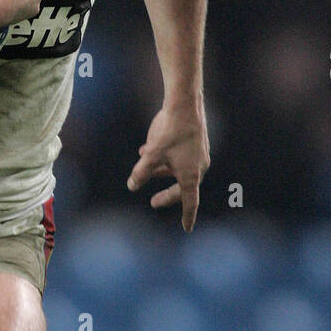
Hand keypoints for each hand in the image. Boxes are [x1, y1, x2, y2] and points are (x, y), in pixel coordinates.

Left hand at [127, 101, 209, 231]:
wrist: (185, 102)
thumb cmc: (170, 130)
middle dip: (168, 195)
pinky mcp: (195, 142)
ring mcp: (199, 154)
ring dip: (162, 172)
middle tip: (153, 202)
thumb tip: (132, 186)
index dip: (187, 216)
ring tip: (145, 170)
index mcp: (191, 175)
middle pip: (182, 187)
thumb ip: (141, 173)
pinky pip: (180, 156)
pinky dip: (166, 159)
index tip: (187, 229)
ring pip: (179, 170)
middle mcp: (199, 166)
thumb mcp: (151, 155)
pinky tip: (146, 149)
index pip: (189, 202)